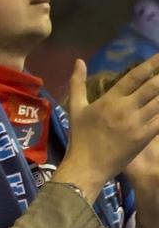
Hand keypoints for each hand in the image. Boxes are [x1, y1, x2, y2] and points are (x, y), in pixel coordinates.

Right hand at [55, 55, 158, 199]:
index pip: (135, 76)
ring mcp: (137, 123)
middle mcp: (126, 109)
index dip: (151, 64)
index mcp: (110, 100)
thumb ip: (78, 83)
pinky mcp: (145, 137)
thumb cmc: (80, 137)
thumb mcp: (76, 108)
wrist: (87, 166)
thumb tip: (80, 61)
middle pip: (153, 87)